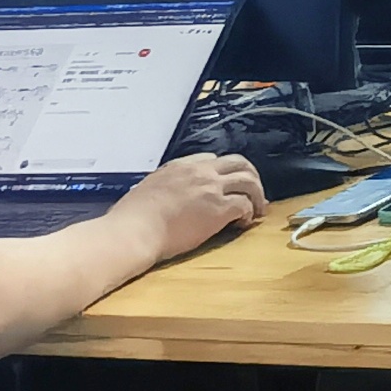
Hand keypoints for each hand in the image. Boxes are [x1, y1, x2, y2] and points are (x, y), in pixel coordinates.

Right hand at [123, 153, 263, 258]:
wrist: (135, 231)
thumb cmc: (132, 217)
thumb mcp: (147, 188)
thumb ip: (164, 186)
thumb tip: (165, 197)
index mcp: (181, 166)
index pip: (212, 159)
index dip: (224, 172)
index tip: (226, 185)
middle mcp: (200, 172)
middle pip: (239, 162)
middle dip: (251, 175)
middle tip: (254, 192)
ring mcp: (212, 188)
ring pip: (249, 180)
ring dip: (257, 194)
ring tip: (258, 208)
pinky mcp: (219, 209)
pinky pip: (245, 204)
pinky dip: (249, 212)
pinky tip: (244, 222)